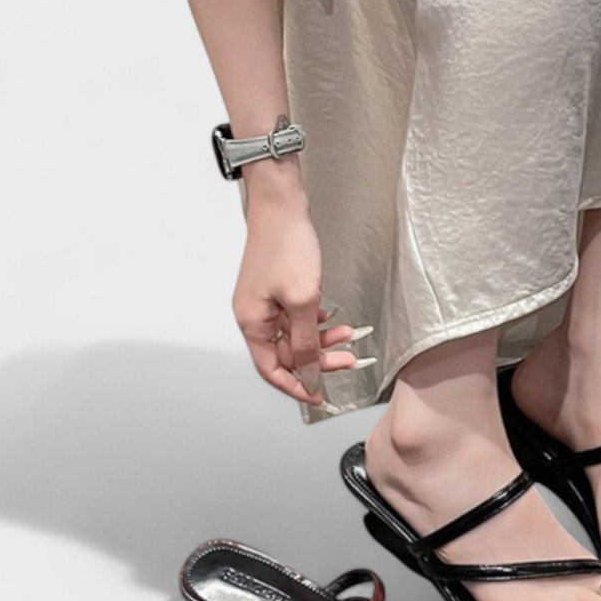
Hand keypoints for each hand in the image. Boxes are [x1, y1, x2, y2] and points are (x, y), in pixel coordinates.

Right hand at [233, 192, 366, 404]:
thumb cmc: (285, 245)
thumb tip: (309, 374)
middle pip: (287, 354)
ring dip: (323, 339)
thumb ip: (306, 342)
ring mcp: (266, 303)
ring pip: (296, 336)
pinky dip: (317, 322)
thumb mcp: (303, 301)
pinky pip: (298, 318)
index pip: (272, 369)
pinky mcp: (278, 290)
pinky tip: (334, 319)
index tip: (319, 396)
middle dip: (320, 359)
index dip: (296, 386)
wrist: (282, 204)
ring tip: (349, 335)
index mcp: (252, 322)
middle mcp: (255, 316)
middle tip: (348, 359)